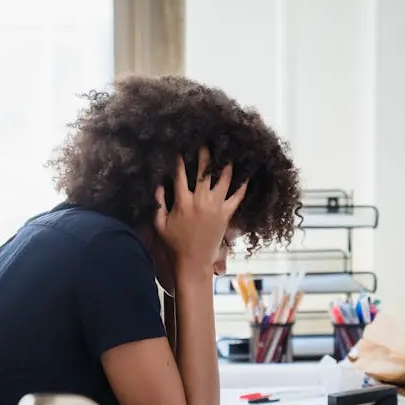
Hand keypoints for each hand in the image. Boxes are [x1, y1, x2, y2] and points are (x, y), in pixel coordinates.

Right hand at [154, 147, 246, 272]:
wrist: (193, 263)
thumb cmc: (174, 245)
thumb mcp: (159, 225)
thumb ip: (158, 204)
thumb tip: (157, 185)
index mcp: (182, 202)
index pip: (180, 174)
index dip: (180, 159)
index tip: (181, 148)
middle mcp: (200, 201)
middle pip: (203, 170)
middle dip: (205, 153)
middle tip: (206, 141)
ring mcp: (216, 207)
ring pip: (224, 178)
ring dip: (225, 163)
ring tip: (228, 150)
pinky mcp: (226, 215)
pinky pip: (238, 196)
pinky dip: (243, 184)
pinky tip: (247, 173)